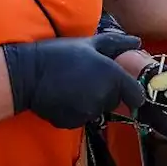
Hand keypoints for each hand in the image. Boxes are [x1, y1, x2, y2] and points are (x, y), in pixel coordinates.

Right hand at [3, 33, 146, 128]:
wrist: (27, 73)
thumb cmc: (60, 54)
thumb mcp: (90, 43)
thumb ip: (118, 44)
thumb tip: (138, 42)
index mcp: (113, 78)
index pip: (136, 95)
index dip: (131, 90)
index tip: (122, 85)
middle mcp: (104, 98)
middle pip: (116, 101)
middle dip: (108, 92)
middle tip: (89, 78)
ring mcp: (88, 113)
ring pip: (99, 110)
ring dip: (92, 101)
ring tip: (75, 86)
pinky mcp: (73, 123)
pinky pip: (82, 118)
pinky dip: (77, 110)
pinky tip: (65, 97)